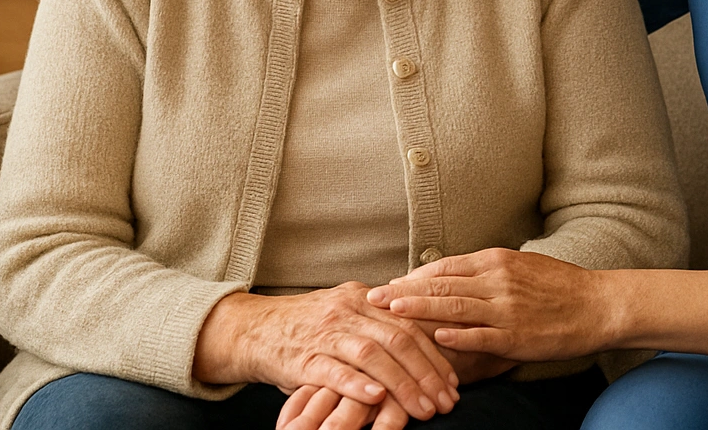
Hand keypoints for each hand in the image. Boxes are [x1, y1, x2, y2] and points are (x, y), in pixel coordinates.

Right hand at [193, 287, 457, 420]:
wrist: (255, 328)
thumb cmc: (308, 327)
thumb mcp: (346, 314)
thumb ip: (379, 324)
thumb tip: (426, 342)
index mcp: (363, 299)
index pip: (409, 326)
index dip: (435, 355)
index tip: (453, 382)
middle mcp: (347, 311)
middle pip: (398, 339)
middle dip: (427, 374)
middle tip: (446, 401)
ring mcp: (325, 333)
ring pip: (372, 354)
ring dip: (402, 384)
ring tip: (422, 409)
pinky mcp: (303, 357)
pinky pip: (333, 370)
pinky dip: (356, 384)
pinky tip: (376, 397)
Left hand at [367, 249, 608, 361]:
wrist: (599, 304)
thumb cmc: (559, 286)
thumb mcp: (520, 266)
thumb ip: (486, 271)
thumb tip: (450, 277)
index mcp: (496, 261)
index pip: (444, 267)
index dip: (412, 276)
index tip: (387, 284)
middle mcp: (497, 279)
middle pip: (440, 284)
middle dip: (403, 291)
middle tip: (372, 297)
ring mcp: (507, 307)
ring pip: (454, 307)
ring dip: (419, 309)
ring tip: (391, 312)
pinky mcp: (517, 335)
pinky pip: (481, 335)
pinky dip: (456, 336)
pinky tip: (434, 338)